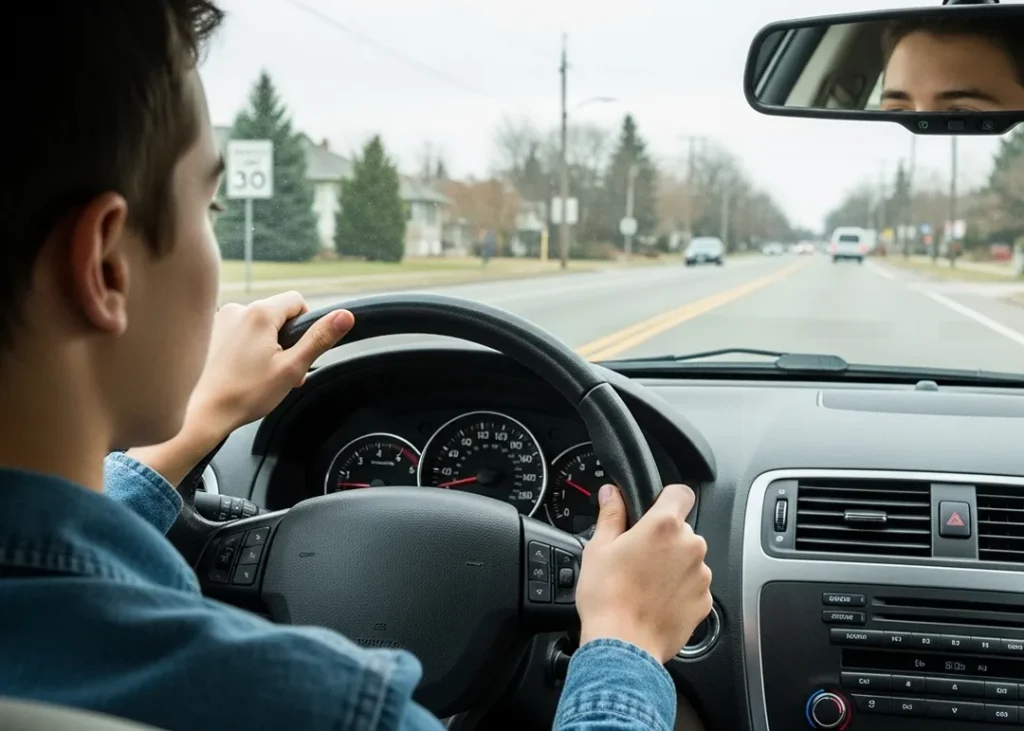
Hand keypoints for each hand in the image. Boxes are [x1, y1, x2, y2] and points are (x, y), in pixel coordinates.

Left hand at [128, 292, 353, 485]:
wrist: (200, 413)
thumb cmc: (244, 393)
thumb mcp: (292, 368)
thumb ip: (319, 339)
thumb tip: (345, 316)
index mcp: (260, 314)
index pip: (296, 300)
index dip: (305, 324)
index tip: (299, 349)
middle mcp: (237, 309)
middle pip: (275, 314)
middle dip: (284, 339)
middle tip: (282, 371)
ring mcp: (218, 320)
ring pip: (255, 325)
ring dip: (264, 345)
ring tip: (259, 375)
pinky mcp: (206, 333)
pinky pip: (235, 332)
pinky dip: (243, 348)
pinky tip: (239, 372)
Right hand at [575, 483, 711, 662]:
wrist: (623, 646)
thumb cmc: (608, 597)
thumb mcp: (599, 548)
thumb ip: (611, 514)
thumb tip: (611, 494)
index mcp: (664, 526)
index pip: (680, 493)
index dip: (667, 498)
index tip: (655, 508)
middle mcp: (690, 546)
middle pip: (682, 529)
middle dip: (663, 538)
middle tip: (637, 556)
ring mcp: (700, 576)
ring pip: (688, 558)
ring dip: (672, 565)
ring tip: (644, 583)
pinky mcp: (704, 602)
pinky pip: (693, 586)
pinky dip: (679, 589)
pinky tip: (655, 600)